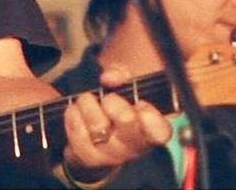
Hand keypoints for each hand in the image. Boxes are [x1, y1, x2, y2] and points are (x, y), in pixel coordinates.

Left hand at [61, 66, 171, 182]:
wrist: (99, 139)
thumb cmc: (118, 107)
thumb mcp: (124, 86)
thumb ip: (120, 75)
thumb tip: (109, 78)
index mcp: (152, 127)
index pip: (161, 131)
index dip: (152, 118)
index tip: (142, 104)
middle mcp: (136, 145)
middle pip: (127, 121)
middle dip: (112, 102)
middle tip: (107, 98)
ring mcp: (113, 155)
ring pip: (98, 127)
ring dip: (88, 106)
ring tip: (87, 101)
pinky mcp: (91, 159)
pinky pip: (78, 135)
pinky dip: (74, 117)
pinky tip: (75, 111)